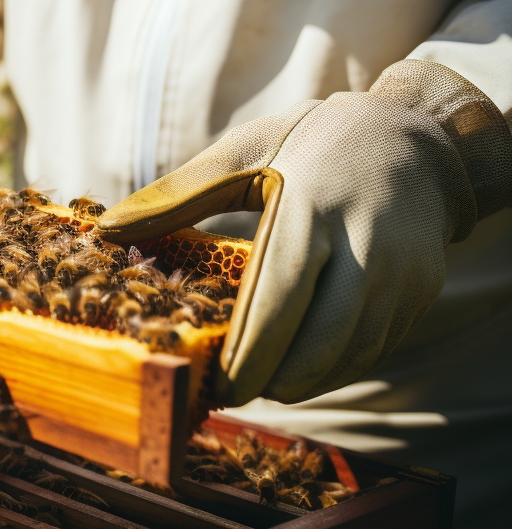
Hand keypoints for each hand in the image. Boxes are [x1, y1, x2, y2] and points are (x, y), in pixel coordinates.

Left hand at [98, 60, 511, 404]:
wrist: (415, 137)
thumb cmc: (312, 142)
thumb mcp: (245, 151)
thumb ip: (177, 195)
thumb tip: (108, 230)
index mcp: (311, 208)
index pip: (280, 298)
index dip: (249, 352)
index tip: (218, 385)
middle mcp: (365, 247)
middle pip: (319, 344)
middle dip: (271, 380)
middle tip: (229, 391)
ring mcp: (401, 275)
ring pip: (347, 358)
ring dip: (302, 380)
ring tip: (258, 379)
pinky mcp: (420, 295)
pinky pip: (371, 350)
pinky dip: (331, 368)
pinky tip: (297, 364)